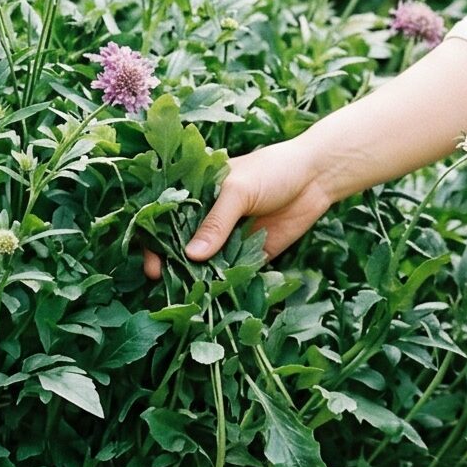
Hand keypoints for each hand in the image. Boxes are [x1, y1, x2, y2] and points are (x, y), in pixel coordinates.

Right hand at [141, 137, 335, 282]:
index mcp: (198, 193)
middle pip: (181, 244)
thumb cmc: (273, 171)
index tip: (150, 259)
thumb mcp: (239, 190)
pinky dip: (222, 283)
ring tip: (184, 293)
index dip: (154, 238)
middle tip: (162, 280)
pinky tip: (213, 295)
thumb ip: (216, 222)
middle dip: (171, 263)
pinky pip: (230, 272)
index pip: (166, 217)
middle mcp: (208, 217)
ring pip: (203, 263)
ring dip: (194, 277)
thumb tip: (191, 255)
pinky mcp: (248, 254)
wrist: (316, 178)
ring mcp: (227, 238)